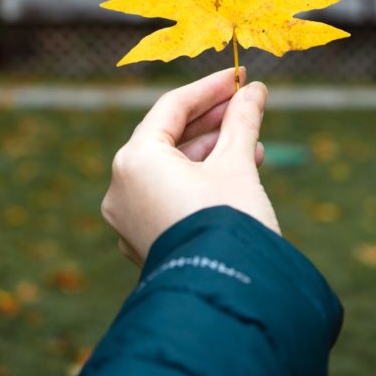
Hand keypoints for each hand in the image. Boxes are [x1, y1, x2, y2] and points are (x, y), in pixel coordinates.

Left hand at [101, 67, 279, 265]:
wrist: (228, 298)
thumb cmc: (228, 224)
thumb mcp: (237, 164)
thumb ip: (242, 120)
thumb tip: (254, 91)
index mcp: (135, 161)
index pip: (171, 108)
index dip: (209, 88)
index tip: (239, 77)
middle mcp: (121, 188)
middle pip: (169, 138)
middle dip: (213, 121)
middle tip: (246, 105)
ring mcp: (129, 220)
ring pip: (171, 169)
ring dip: (212, 152)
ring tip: (253, 145)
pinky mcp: (145, 242)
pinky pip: (170, 196)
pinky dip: (200, 180)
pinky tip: (237, 174)